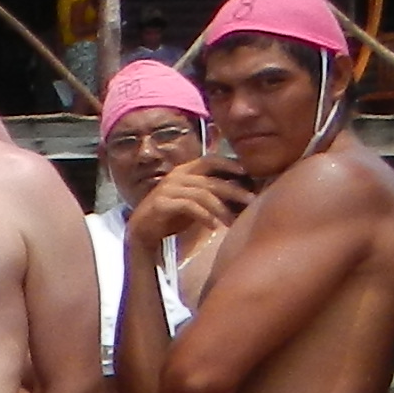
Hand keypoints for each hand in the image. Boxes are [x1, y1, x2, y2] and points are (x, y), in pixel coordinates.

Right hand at [123, 156, 249, 251]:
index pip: (210, 160)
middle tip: (251, 200)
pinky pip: (188, 206)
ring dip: (221, 208)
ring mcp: (167, 189)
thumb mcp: (193, 202)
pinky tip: (214, 227)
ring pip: (202, 194)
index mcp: (184, 171)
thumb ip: (210, 194)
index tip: (247, 173)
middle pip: (211, 179)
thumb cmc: (171, 217)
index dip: (229, 164)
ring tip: (232, 222)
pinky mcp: (161, 203)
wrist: (141, 232)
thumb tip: (240, 193)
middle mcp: (176, 176)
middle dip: (233, 189)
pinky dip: (204, 216)